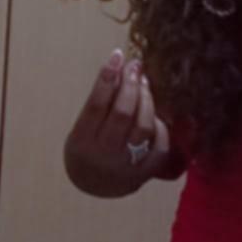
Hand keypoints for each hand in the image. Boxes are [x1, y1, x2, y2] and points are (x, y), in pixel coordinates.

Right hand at [64, 48, 173, 196]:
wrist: (94, 185)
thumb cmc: (88, 147)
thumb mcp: (83, 128)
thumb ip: (99, 104)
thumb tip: (120, 67)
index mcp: (82, 142)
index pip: (96, 106)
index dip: (107, 79)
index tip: (117, 56)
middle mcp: (104, 154)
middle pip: (123, 114)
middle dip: (131, 85)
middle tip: (135, 66)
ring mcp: (126, 164)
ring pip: (143, 126)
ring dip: (146, 99)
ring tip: (143, 83)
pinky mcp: (145, 172)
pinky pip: (159, 145)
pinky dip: (159, 126)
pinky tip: (154, 113)